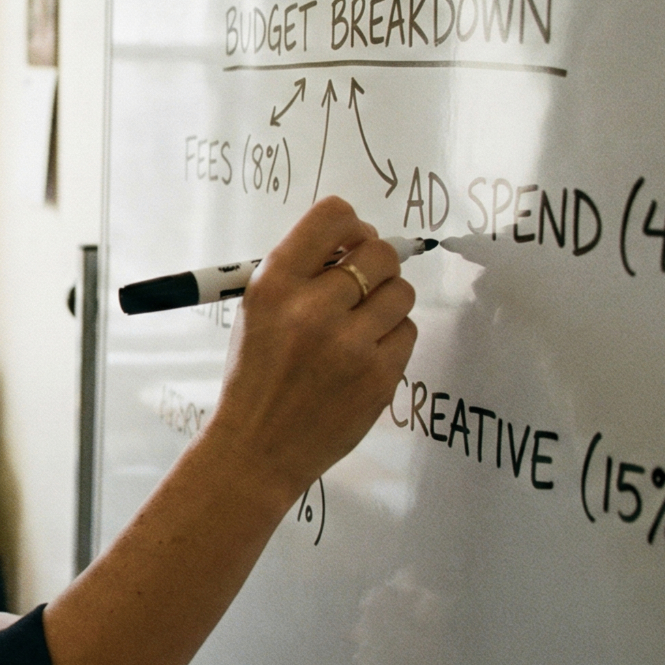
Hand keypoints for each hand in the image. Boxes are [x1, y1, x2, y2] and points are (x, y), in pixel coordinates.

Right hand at [213, 195, 417, 500]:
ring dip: (387, 300)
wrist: (257, 448)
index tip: (350, 241)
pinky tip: (365, 354)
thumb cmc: (256, 377)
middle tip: (363, 284)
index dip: (351, 224)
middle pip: (379, 252)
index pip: (332, 216)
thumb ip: (299, 273)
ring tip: (363, 322)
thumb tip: (355, 242)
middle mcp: (312, 309)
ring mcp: (350, 344)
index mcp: (274, 285)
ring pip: (402, 290)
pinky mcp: (379, 376)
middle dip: (376, 263)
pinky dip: (391, 338)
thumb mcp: (256, 312)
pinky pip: (408, 332)